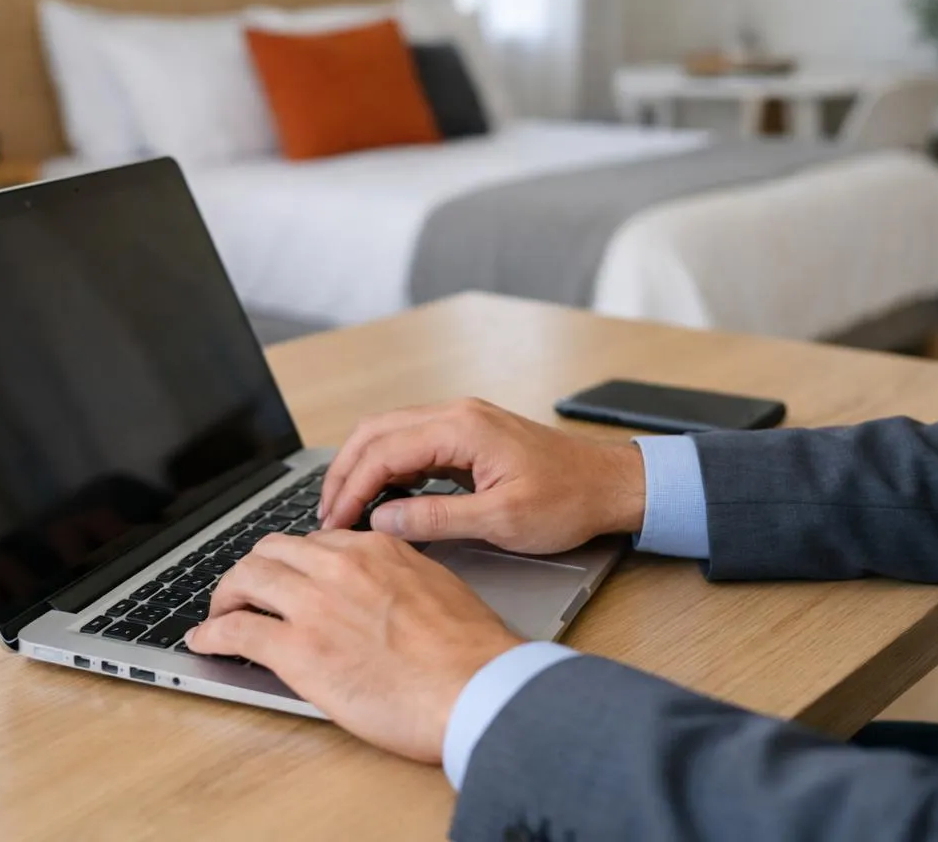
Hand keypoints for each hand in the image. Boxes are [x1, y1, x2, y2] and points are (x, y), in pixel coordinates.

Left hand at [185, 530, 521, 763]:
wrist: (477, 689)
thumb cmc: (470, 653)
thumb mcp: (436, 588)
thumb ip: (397, 579)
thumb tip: (378, 594)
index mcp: (375, 550)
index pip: (313, 541)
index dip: (292, 561)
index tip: (286, 577)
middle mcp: (339, 567)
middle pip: (271, 551)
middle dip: (251, 571)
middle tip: (244, 592)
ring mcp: (313, 606)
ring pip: (245, 579)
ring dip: (224, 597)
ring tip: (219, 614)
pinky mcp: (297, 650)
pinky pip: (235, 630)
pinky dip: (211, 633)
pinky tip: (204, 641)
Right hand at [319, 398, 645, 553]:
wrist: (612, 484)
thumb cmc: (569, 500)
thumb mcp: (502, 520)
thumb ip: (436, 519)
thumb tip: (383, 520)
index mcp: (461, 428)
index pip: (383, 451)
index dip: (351, 488)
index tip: (334, 523)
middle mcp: (456, 414)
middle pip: (374, 432)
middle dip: (344, 473)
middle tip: (326, 516)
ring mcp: (461, 421)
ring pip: (388, 433)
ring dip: (361, 467)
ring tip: (343, 508)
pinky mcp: (467, 436)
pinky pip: (410, 442)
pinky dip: (385, 466)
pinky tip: (379, 496)